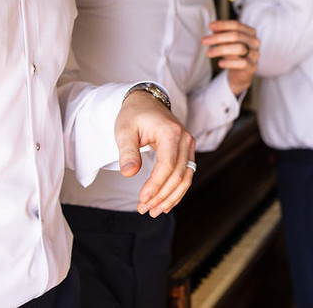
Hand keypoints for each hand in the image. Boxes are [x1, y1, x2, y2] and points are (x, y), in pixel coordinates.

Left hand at [115, 91, 195, 216]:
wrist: (146, 102)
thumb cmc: (134, 115)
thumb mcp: (124, 131)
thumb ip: (127, 152)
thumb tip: (129, 174)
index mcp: (171, 132)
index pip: (168, 164)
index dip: (156, 185)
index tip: (142, 199)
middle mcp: (185, 139)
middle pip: (179, 174)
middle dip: (161, 195)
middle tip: (143, 209)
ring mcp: (189, 145)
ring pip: (186, 177)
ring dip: (171, 197)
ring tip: (154, 211)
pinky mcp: (187, 152)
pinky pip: (186, 175)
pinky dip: (177, 191)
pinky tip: (165, 204)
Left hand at [202, 20, 259, 94]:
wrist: (240, 74)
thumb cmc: (233, 54)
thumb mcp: (227, 42)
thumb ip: (221, 34)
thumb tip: (212, 27)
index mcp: (250, 32)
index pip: (237, 25)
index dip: (223, 25)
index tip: (210, 26)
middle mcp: (254, 42)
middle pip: (237, 36)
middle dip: (218, 37)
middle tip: (204, 41)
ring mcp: (255, 54)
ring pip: (239, 48)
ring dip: (221, 49)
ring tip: (209, 53)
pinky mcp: (252, 66)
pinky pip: (242, 63)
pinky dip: (229, 62)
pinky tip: (219, 63)